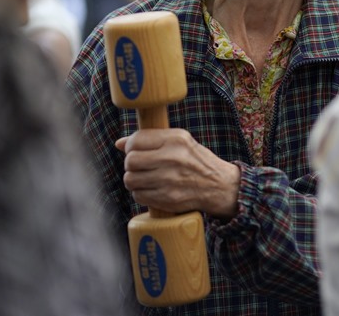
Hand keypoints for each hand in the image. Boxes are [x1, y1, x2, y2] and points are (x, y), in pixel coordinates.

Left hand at [115, 128, 240, 219]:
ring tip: (146, 178)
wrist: (219, 186)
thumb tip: (119, 143)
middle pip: (130, 161)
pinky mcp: (168, 198)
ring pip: (130, 180)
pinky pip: (139, 196)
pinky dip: (141, 193)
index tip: (135, 150)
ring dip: (134, 180)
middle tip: (140, 166)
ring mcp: (170, 180)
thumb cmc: (196, 161)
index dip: (131, 146)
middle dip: (131, 165)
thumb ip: (152, 139)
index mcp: (176, 139)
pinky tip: (152, 189)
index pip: (137, 140)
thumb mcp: (181, 142)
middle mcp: (173, 158)